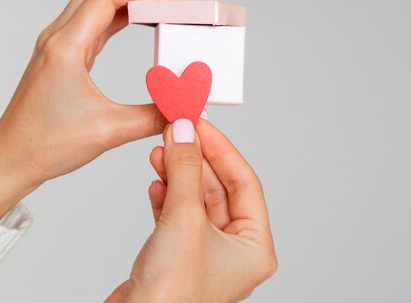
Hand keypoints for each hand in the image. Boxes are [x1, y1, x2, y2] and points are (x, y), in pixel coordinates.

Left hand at [0, 0, 185, 220]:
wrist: (11, 159)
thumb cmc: (44, 144)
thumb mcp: (109, 131)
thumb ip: (153, 116)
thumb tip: (185, 106)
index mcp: (66, 46)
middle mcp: (60, 36)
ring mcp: (60, 43)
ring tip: (166, 7)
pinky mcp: (65, 54)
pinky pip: (96, 20)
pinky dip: (123, 14)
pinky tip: (143, 24)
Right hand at [105, 119, 276, 302]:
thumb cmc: (172, 294)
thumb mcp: (184, 219)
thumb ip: (185, 170)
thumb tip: (184, 132)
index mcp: (254, 246)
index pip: (244, 183)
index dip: (221, 149)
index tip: (201, 124)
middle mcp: (235, 251)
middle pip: (218, 190)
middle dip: (196, 160)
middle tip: (177, 132)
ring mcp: (206, 254)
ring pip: (196, 202)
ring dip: (178, 175)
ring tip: (160, 151)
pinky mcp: (180, 257)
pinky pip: (178, 217)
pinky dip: (167, 197)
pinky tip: (156, 182)